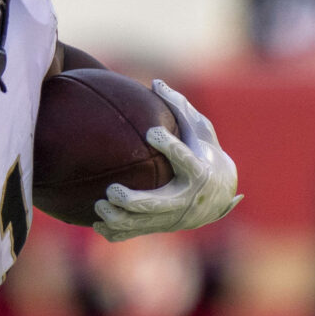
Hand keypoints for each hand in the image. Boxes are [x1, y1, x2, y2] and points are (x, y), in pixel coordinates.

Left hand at [93, 79, 241, 242]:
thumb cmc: (205, 153)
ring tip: (99, 205)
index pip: (184, 159)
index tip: (151, 132)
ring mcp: (172, 217)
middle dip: (133, 200)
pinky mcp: (160, 226)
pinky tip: (96, 223)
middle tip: (112, 190)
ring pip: (143, 224)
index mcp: (198, 170)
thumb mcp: (200, 130)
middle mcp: (186, 198)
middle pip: (159, 204)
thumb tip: (155, 81)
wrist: (218, 195)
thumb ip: (179, 108)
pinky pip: (135, 234)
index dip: (170, 146)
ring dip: (118, 218)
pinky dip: (115, 232)